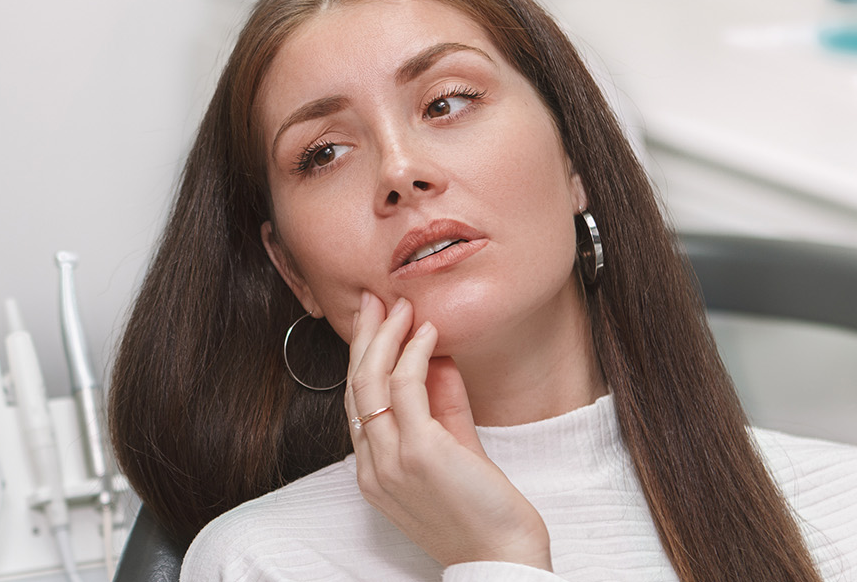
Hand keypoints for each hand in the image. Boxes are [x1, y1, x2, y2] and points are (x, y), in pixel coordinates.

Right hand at [344, 292, 551, 569]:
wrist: (501, 557)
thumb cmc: (482, 513)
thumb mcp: (455, 452)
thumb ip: (442, 408)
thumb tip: (435, 360)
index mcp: (373, 472)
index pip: (357, 404)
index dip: (363, 358)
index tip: (374, 324)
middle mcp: (373, 466)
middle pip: (355, 387)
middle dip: (364, 337)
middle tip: (374, 300)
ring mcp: (391, 460)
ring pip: (371, 382)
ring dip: (385, 337)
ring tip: (400, 307)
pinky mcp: (419, 453)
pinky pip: (406, 388)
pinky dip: (414, 353)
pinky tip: (427, 332)